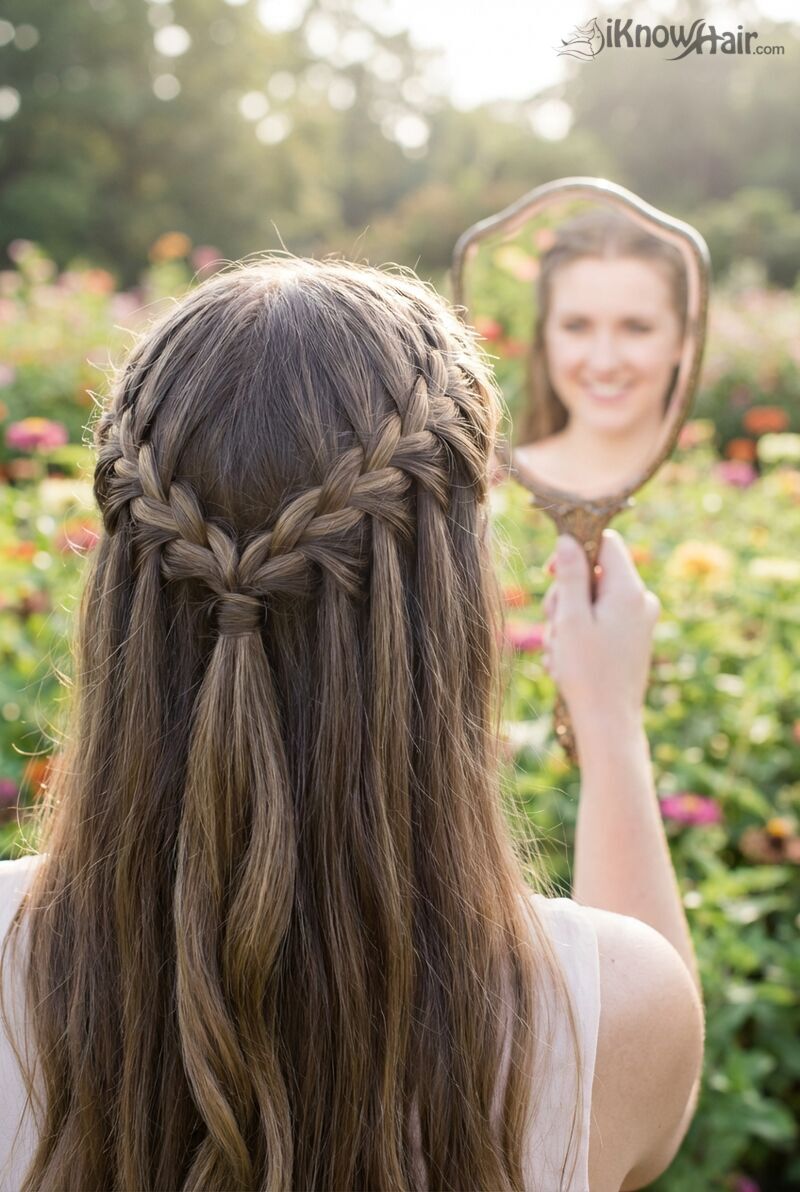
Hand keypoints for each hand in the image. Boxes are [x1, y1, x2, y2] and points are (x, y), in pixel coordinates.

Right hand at [542, 529, 660, 729]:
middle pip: (595, 573)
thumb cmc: (588, 672)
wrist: (609, 723)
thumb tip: (568, 539)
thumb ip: (569, 575)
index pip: (605, 543)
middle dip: (566, 594)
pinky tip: (568, 661)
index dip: (575, 550)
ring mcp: (639, 621)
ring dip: (568, 620)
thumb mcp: (571, 619)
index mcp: (629, 590)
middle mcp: (640, 601)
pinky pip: (600, 622)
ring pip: (592, 600)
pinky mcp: (632, 639)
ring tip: (560, 651)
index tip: (551, 572)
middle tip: (554, 624)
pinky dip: (579, 635)